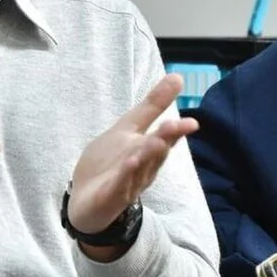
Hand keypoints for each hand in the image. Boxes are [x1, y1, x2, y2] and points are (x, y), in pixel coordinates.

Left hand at [66, 74, 196, 248]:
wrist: (85, 199)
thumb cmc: (111, 162)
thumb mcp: (129, 128)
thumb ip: (152, 105)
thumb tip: (177, 77)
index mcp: (149, 150)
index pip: (165, 139)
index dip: (176, 131)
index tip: (191, 122)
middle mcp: (144, 167)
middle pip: (155, 153)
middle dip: (164, 140)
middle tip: (174, 126)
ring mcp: (128, 183)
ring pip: (140, 169)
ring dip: (147, 156)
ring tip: (155, 141)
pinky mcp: (110, 196)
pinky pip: (119, 186)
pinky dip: (124, 176)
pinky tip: (129, 163)